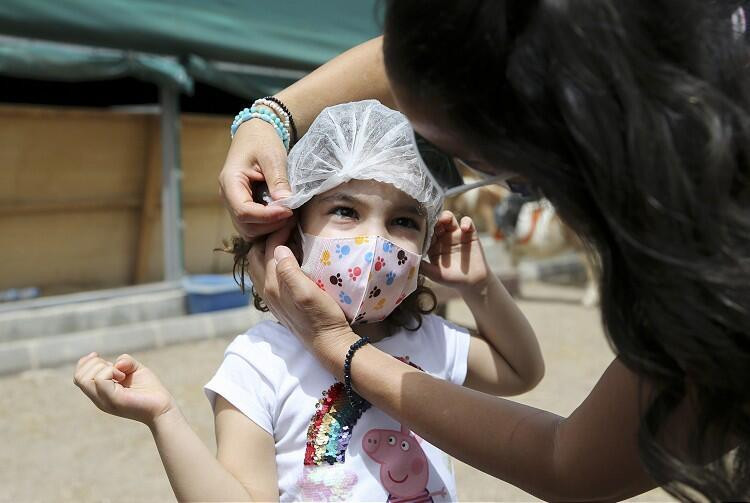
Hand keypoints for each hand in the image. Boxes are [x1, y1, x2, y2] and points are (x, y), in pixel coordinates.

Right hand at [73, 352, 175, 426]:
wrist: (163, 407)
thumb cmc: (150, 389)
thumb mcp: (135, 369)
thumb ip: (124, 361)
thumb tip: (117, 362)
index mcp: (100, 392)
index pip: (79, 377)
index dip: (85, 363)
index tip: (99, 356)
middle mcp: (99, 398)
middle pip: (79, 377)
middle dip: (94, 364)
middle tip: (116, 368)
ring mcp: (104, 400)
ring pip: (86, 378)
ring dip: (103, 367)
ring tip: (121, 374)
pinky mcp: (114, 399)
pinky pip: (100, 380)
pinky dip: (111, 371)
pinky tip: (124, 376)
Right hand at [218, 119, 293, 240]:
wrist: (255, 134)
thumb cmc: (262, 141)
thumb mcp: (273, 157)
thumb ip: (278, 180)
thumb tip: (286, 204)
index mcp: (230, 183)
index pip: (244, 211)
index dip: (267, 217)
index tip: (289, 211)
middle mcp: (228, 197)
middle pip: (246, 225)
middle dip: (271, 225)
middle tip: (293, 214)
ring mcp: (234, 204)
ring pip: (249, 230)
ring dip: (271, 229)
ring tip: (290, 215)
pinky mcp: (244, 208)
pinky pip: (254, 226)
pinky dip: (269, 227)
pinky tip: (284, 216)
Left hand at [247, 222, 356, 373]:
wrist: (329, 345)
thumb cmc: (322, 318)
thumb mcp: (308, 292)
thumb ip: (289, 271)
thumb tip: (278, 248)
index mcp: (272, 285)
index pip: (268, 249)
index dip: (279, 231)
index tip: (293, 219)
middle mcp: (268, 291)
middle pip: (256, 256)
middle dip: (267, 237)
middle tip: (286, 226)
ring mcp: (273, 298)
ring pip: (259, 266)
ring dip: (267, 250)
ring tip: (285, 238)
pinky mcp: (282, 303)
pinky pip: (268, 276)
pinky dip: (272, 262)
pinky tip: (288, 260)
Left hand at [421, 211, 490, 291]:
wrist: (472, 282)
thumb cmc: (452, 279)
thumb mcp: (435, 274)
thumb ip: (423, 267)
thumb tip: (409, 261)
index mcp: (433, 245)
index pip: (426, 232)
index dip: (424, 228)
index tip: (420, 226)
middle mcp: (443, 237)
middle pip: (436, 222)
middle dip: (434, 219)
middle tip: (432, 221)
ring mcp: (456, 234)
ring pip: (450, 219)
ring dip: (446, 216)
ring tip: (445, 220)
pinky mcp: (470, 233)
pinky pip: (468, 222)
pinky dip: (466, 222)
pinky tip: (464, 228)